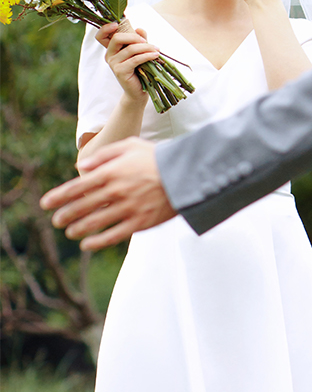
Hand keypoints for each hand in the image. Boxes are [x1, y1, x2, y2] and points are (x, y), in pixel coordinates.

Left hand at [41, 137, 176, 249]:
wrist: (186, 174)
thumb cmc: (156, 157)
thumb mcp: (130, 145)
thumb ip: (104, 155)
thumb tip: (81, 167)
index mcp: (111, 172)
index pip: (77, 187)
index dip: (58, 197)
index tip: (45, 204)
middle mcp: (116, 191)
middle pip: (82, 206)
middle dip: (65, 215)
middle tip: (56, 220)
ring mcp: (127, 208)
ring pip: (95, 223)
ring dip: (78, 229)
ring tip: (70, 232)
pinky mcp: (140, 222)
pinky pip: (113, 236)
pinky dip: (97, 242)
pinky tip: (87, 245)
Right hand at [96, 22, 160, 101]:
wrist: (138, 90)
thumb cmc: (139, 69)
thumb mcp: (139, 51)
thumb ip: (139, 39)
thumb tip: (139, 28)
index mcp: (111, 49)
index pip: (101, 36)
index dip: (106, 28)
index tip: (117, 23)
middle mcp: (109, 55)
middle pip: (117, 38)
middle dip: (134, 36)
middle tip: (146, 41)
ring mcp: (113, 64)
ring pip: (130, 49)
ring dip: (146, 47)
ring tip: (157, 49)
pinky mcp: (120, 71)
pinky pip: (135, 59)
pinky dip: (147, 55)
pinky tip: (155, 55)